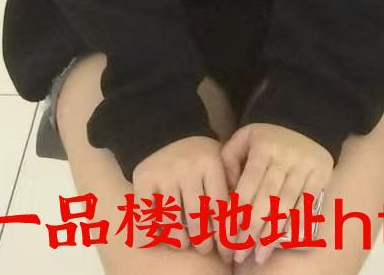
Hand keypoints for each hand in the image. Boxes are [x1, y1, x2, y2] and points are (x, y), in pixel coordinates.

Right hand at [132, 134, 235, 263]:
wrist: (165, 132)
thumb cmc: (199, 156)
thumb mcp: (220, 160)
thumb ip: (232, 184)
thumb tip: (241, 219)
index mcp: (210, 162)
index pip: (220, 207)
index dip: (225, 234)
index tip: (227, 251)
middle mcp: (187, 167)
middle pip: (197, 218)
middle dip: (203, 241)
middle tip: (205, 248)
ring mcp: (163, 174)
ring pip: (172, 221)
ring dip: (180, 240)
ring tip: (185, 243)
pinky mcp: (143, 180)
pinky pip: (147, 217)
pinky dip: (153, 233)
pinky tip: (160, 236)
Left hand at [219, 123, 332, 265]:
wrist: (306, 120)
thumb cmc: (268, 138)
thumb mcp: (244, 137)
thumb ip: (229, 159)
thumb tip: (225, 190)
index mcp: (263, 147)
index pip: (246, 186)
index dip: (236, 215)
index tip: (227, 238)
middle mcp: (284, 156)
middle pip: (265, 200)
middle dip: (251, 231)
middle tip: (239, 254)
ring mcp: (304, 164)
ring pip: (285, 205)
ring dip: (271, 234)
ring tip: (259, 255)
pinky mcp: (321, 173)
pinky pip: (308, 203)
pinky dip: (297, 224)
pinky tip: (286, 241)